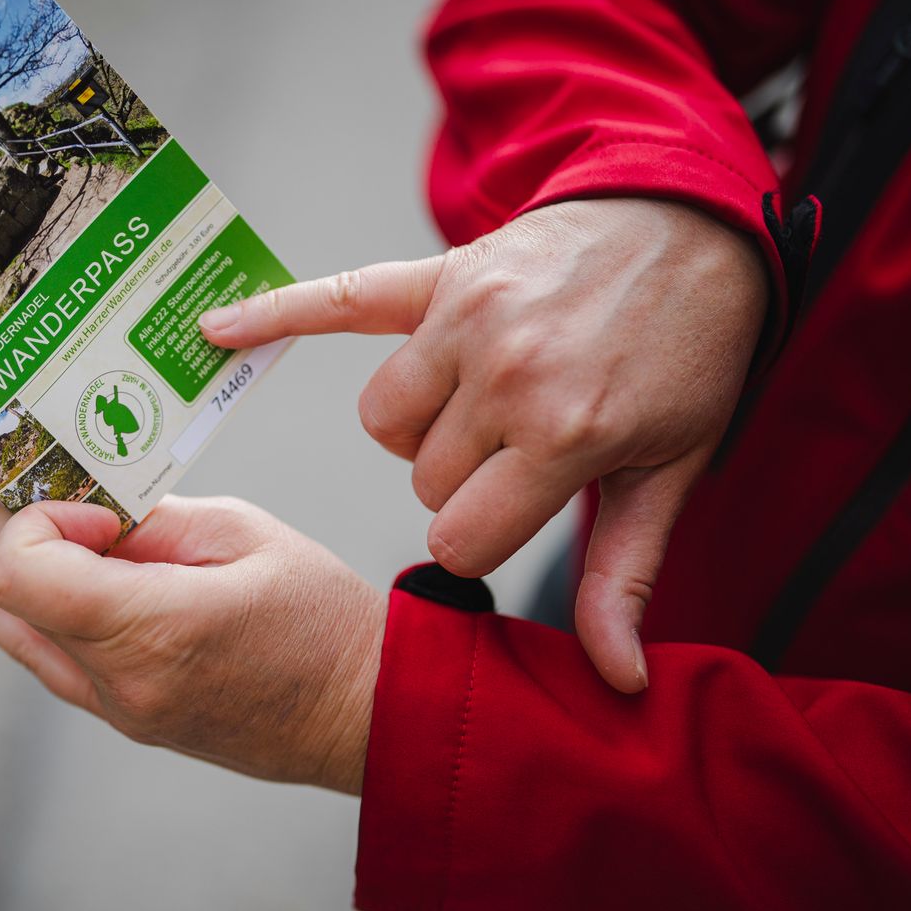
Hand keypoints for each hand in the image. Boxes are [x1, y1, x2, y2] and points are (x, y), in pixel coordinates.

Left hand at [0, 487, 386, 794]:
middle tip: (10, 472)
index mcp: (151, 628)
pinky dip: (10, 618)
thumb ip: (150, 519)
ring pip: (19, 632)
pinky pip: (49, 664)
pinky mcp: (133, 718)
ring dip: (4, 567)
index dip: (33, 518)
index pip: (23, 570)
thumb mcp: (242, 534)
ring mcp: (122, 710)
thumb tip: (86, 504)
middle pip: (10, 596)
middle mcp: (121, 681)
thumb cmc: (324, 617)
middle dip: (7, 524)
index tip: (88, 500)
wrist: (371, 715)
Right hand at [198, 198, 766, 692]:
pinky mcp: (439, 277)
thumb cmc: (687, 356)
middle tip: (521, 450)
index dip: (480, 542)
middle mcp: (506, 377)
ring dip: (416, 427)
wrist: (692, 226)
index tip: (513, 516)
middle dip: (460, 482)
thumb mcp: (671, 474)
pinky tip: (218, 330)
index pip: (458, 540)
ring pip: (383, 420)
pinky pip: (337, 300)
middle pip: (420, 481)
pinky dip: (273, 314)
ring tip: (475, 405)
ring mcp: (465, 321)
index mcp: (563, 437)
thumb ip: (623, 577)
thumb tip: (617, 684)